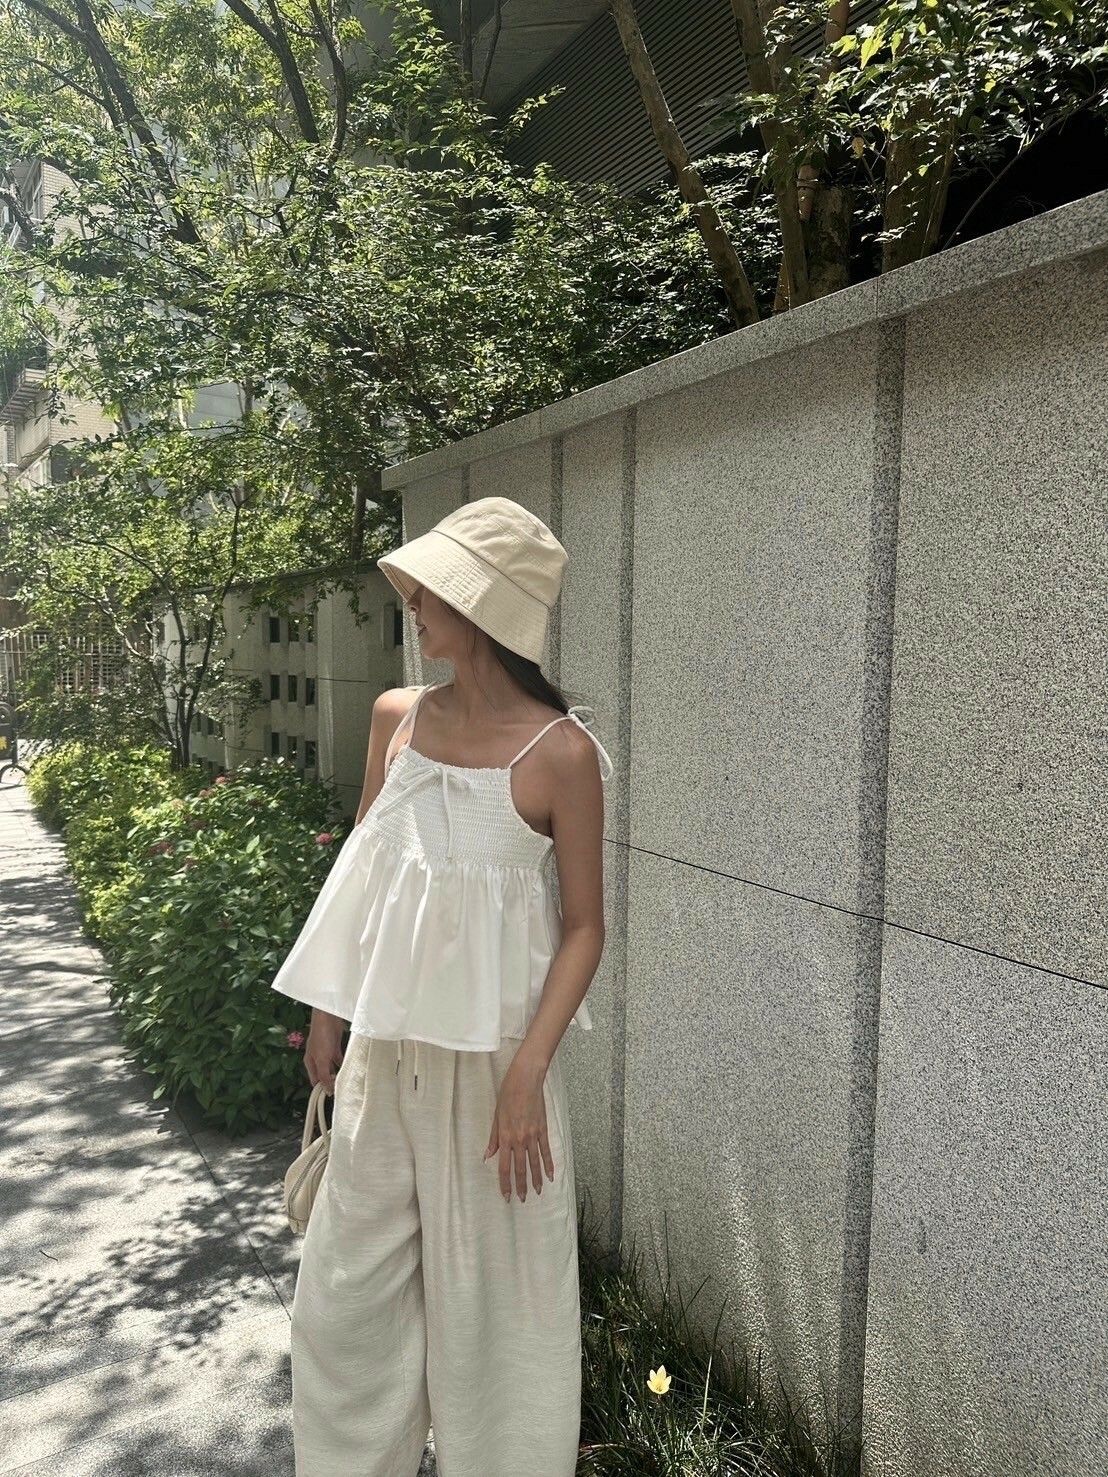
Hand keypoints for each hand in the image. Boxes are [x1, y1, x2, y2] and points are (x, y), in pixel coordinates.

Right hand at [305, 1014, 344, 1094]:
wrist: (328, 1018)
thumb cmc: (321, 1037)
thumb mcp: (321, 1059)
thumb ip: (324, 1075)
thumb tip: (328, 1090)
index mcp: (310, 1063)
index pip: (315, 1081)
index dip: (322, 1089)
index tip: (333, 1097)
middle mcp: (318, 1059)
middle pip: (324, 1075)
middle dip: (332, 1082)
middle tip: (343, 1091)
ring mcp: (327, 1053)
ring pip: (333, 1068)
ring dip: (338, 1074)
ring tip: (348, 1083)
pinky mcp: (335, 1047)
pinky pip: (340, 1060)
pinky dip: (343, 1065)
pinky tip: (350, 1070)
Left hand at [483, 1054, 554, 1203]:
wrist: (525, 1080)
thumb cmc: (507, 1095)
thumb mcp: (496, 1116)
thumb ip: (494, 1138)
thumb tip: (487, 1156)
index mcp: (505, 1137)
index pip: (504, 1166)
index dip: (505, 1183)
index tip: (506, 1195)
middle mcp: (519, 1139)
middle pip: (520, 1168)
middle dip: (521, 1186)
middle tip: (522, 1199)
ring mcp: (533, 1135)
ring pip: (535, 1163)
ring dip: (536, 1179)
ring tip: (537, 1192)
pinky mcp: (543, 1129)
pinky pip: (546, 1151)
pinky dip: (549, 1164)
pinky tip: (550, 1175)